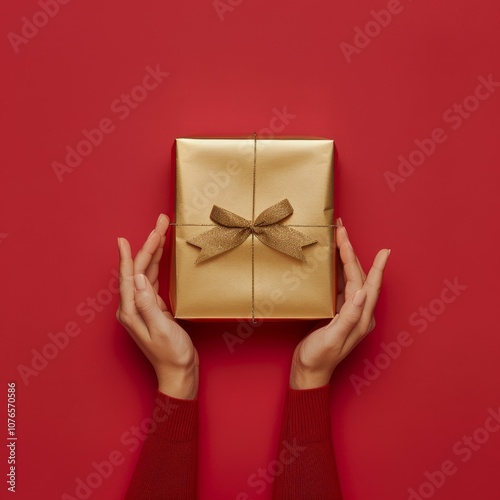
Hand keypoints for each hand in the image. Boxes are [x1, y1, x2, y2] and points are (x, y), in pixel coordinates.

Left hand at [116, 214, 198, 399]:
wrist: (179, 372)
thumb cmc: (171, 355)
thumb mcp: (160, 330)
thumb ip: (149, 304)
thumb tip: (140, 277)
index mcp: (131, 311)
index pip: (130, 276)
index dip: (129, 255)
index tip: (123, 238)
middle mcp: (133, 306)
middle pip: (139, 269)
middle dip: (149, 245)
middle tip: (159, 223)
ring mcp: (142, 307)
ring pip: (146, 272)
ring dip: (154, 252)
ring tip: (161, 233)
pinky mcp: (153, 308)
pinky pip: (153, 281)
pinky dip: (158, 265)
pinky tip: (161, 256)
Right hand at [289, 218, 389, 389]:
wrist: (309, 371)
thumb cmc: (319, 358)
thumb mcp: (332, 339)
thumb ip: (348, 317)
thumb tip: (362, 294)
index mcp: (361, 318)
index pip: (366, 284)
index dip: (374, 266)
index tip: (384, 249)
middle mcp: (359, 312)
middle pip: (359, 276)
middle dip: (352, 252)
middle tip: (343, 230)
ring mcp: (349, 311)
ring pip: (351, 278)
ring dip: (346, 258)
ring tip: (339, 239)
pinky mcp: (338, 312)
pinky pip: (341, 285)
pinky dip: (338, 270)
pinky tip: (332, 261)